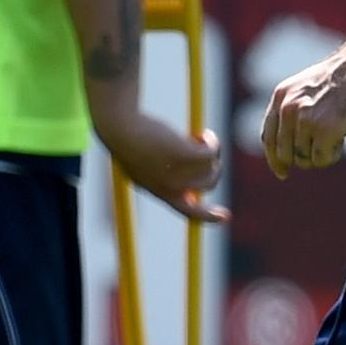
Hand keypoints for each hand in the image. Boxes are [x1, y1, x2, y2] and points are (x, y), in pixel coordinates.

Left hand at [96, 107, 227, 221]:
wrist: (119, 128)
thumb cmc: (128, 143)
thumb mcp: (142, 166)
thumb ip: (163, 176)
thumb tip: (189, 181)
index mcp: (159, 192)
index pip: (189, 212)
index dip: (209, 216)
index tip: (226, 216)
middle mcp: (170, 187)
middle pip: (207, 185)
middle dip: (215, 170)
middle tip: (210, 153)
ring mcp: (177, 172)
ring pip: (211, 168)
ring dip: (213, 153)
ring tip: (204, 137)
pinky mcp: (185, 154)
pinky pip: (211, 152)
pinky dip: (213, 143)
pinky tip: (204, 134)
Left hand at [262, 44, 345, 177]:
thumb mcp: (307, 87)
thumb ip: (293, 109)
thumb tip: (287, 145)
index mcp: (281, 96)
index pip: (268, 138)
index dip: (274, 159)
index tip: (283, 172)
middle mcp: (288, 108)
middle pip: (285, 154)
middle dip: (304, 157)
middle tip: (324, 145)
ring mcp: (306, 119)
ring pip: (304, 160)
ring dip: (321, 155)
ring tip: (337, 134)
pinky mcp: (325, 129)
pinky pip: (321, 159)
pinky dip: (333, 155)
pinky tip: (343, 137)